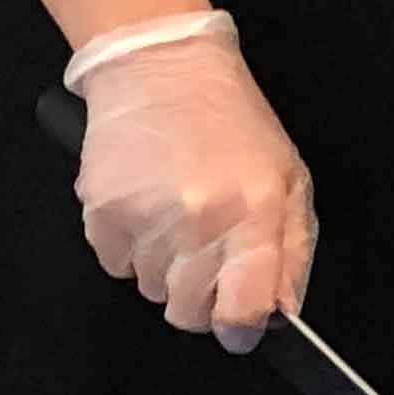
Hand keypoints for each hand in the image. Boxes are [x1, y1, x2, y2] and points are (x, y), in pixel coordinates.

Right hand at [66, 13, 315, 349]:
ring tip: (175, 211)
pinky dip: (129, 246)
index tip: (239, 324)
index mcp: (255, 213)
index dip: (240, 328)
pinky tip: (146, 203)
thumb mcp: (288, 179)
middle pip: (189, 313)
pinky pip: (115, 265)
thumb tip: (279, 314)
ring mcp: (146, 218)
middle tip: (205, 250)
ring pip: (151, 290)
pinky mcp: (102, 212)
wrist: (164, 66)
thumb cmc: (231, 122)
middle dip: (200, 295)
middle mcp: (199, 220)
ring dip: (164, 266)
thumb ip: (291, 252)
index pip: (242, 311)